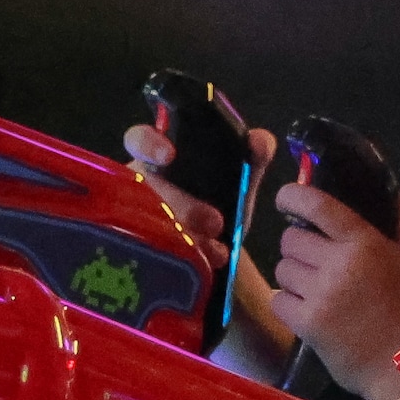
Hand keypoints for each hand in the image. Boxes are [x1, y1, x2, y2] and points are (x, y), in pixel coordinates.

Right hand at [121, 118, 274, 273]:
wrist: (219, 244)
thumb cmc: (220, 199)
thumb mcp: (239, 180)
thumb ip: (254, 158)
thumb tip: (261, 141)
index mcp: (161, 157)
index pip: (140, 140)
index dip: (148, 144)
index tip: (168, 156)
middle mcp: (141, 185)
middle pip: (143, 188)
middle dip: (179, 204)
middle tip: (215, 221)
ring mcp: (138, 217)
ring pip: (149, 223)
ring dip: (186, 235)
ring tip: (217, 248)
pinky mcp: (144, 247)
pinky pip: (156, 251)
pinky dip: (186, 256)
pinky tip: (209, 260)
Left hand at [266, 181, 399, 399]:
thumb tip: (394, 194)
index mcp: (364, 243)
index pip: (317, 205)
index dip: (293, 196)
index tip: (284, 198)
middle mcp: (338, 264)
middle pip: (290, 239)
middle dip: (299, 247)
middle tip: (314, 260)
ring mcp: (320, 295)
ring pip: (282, 269)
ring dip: (294, 276)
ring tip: (313, 288)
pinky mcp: (307, 323)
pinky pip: (278, 300)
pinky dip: (288, 303)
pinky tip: (306, 309)